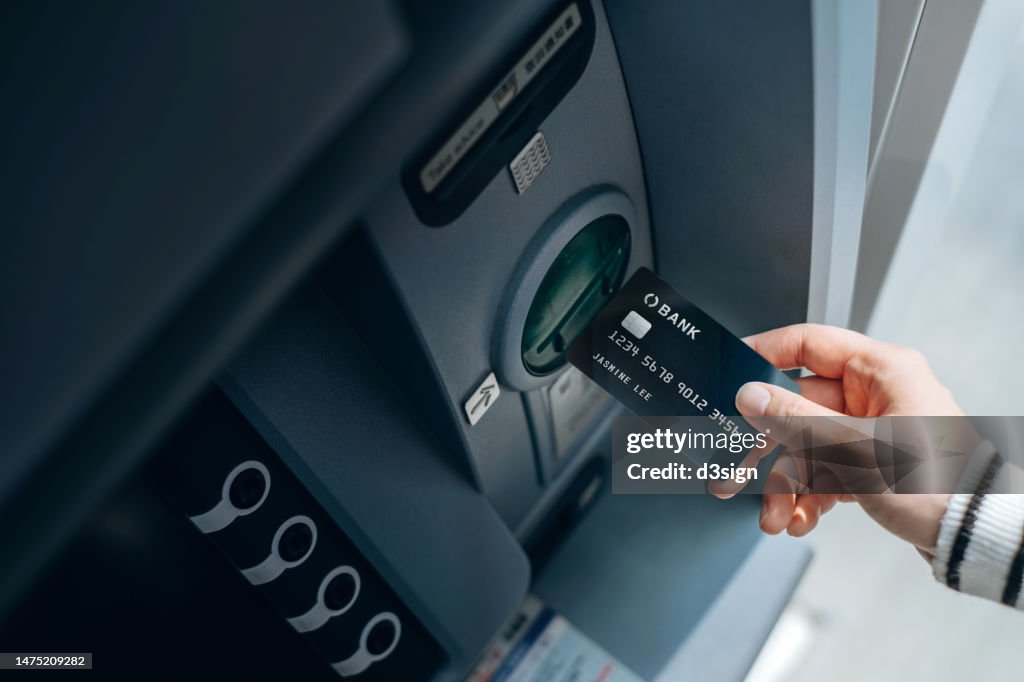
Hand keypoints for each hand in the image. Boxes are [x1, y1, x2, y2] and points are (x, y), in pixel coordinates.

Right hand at [734, 323, 963, 550]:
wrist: (974, 537)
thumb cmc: (938, 485)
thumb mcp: (854, 449)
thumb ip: (795, 419)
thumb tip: (751, 395)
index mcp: (880, 371)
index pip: (807, 344)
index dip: (763, 354)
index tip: (732, 369)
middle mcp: (876, 394)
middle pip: (797, 407)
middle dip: (768, 447)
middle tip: (737, 465)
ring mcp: (874, 429)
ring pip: (807, 444)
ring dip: (785, 482)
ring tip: (774, 513)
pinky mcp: (873, 463)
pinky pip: (825, 469)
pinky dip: (808, 495)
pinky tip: (799, 518)